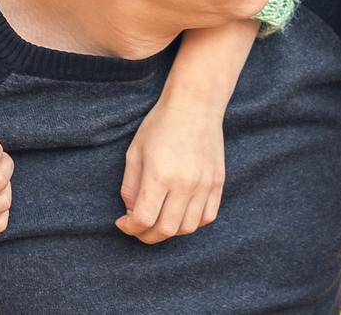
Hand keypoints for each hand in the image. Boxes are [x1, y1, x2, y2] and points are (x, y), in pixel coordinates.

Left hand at [116, 96, 225, 243]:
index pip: (144, 219)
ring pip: (188, 228)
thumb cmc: (160, 125)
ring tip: (159, 220)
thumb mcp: (135, 152)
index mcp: (160, 175)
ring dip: (170, 231)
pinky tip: (180, 213)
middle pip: (166, 230)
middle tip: (138, 228)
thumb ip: (130, 186)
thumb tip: (132, 213)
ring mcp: (205, 184)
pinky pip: (207, 216)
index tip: (123, 223)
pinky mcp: (218, 182)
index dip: (130, 228)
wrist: (195, 105)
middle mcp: (185, 184)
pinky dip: (192, 223)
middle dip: (146, 236)